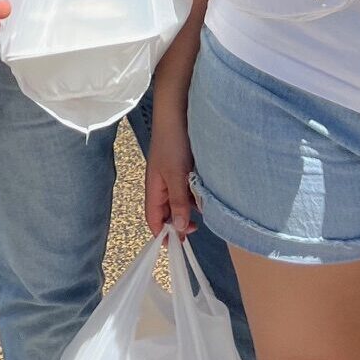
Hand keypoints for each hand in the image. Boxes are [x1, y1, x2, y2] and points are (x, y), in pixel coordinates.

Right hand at [144, 118, 196, 236]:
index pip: (153, 218)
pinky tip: (207, 195)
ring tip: (204, 213)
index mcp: (154, 188)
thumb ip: (178, 202)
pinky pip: (188, 189)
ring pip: (179, 201)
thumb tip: (179, 229)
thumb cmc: (173, 142)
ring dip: (189, 209)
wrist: (178, 112)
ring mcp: (173, 175)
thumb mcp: (177, 176)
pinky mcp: (184, 167)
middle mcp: (162, 184)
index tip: (177, 246)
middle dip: (178, 223)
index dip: (162, 234)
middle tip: (196, 229)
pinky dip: (196, 196)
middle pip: (166, 212)